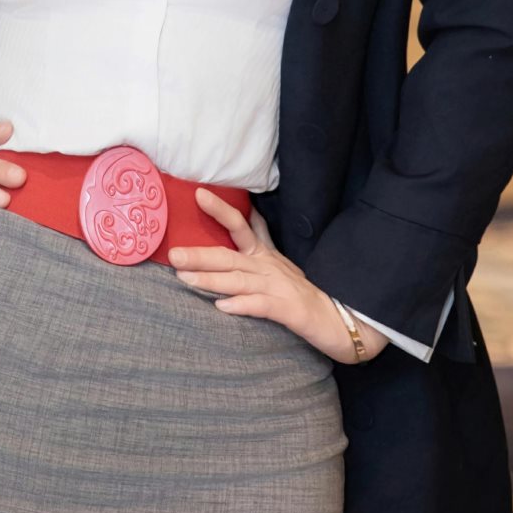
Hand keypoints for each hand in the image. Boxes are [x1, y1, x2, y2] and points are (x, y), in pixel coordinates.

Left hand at [168, 189, 387, 363]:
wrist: (339, 318)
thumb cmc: (303, 291)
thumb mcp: (279, 261)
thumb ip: (261, 240)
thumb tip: (248, 216)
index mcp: (265, 255)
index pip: (241, 226)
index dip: (220, 210)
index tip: (198, 194)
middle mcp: (268, 267)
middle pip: (230, 256)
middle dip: (200, 255)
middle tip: (173, 254)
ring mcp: (278, 287)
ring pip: (239, 281)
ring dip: (212, 279)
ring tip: (186, 279)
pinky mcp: (288, 309)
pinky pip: (262, 305)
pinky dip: (243, 304)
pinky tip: (223, 307)